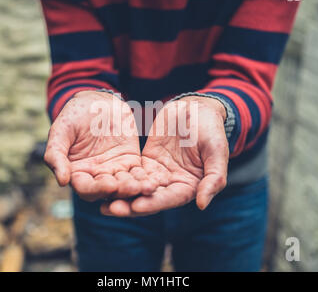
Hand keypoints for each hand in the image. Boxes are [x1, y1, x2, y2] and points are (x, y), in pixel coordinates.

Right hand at [44, 91, 154, 200]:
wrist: (96, 101)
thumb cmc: (74, 115)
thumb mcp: (61, 131)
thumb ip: (56, 155)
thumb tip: (62, 181)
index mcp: (77, 173)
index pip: (86, 188)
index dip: (97, 189)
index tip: (109, 185)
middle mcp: (96, 177)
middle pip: (109, 190)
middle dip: (121, 190)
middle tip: (133, 188)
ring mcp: (114, 170)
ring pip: (126, 184)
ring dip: (137, 187)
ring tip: (148, 187)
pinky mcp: (130, 162)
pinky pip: (139, 173)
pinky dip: (147, 178)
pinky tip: (156, 180)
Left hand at [101, 96, 228, 215]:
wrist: (196, 109)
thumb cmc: (211, 129)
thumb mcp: (217, 151)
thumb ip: (213, 178)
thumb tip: (202, 205)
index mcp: (189, 186)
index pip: (169, 199)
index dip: (153, 204)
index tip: (135, 207)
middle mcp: (171, 184)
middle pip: (148, 197)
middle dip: (130, 204)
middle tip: (110, 209)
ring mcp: (157, 173)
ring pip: (136, 186)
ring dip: (120, 193)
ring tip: (100, 198)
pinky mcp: (146, 161)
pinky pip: (131, 170)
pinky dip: (118, 176)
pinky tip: (102, 179)